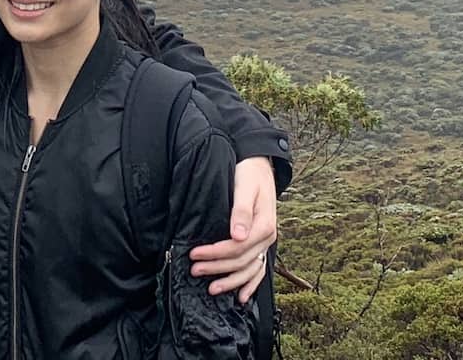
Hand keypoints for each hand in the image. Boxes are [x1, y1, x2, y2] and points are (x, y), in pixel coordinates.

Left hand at [189, 157, 276, 300]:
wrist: (260, 167)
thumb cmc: (249, 174)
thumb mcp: (245, 187)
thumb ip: (242, 212)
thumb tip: (238, 236)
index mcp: (264, 226)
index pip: (237, 247)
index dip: (215, 253)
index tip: (194, 254)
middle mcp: (267, 238)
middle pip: (240, 261)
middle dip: (216, 268)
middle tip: (194, 270)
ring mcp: (266, 243)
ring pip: (250, 269)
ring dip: (231, 281)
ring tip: (212, 289)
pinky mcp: (262, 243)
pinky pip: (259, 269)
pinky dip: (251, 283)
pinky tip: (242, 296)